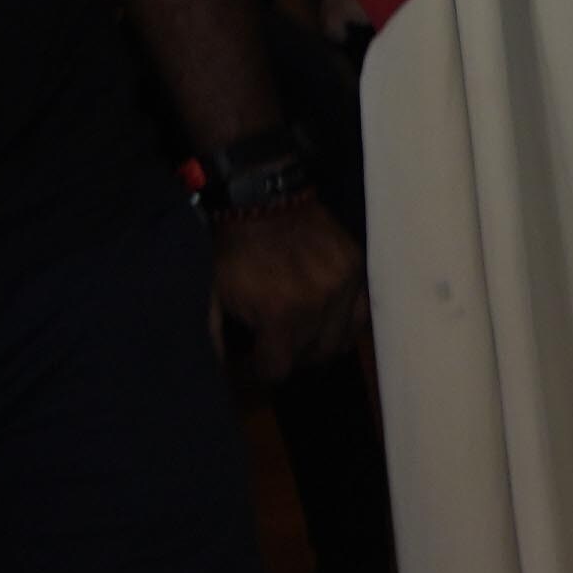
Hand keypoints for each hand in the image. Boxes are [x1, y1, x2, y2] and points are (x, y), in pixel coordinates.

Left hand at [212, 194, 367, 383]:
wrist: (262, 199)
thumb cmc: (233, 251)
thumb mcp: (213, 294)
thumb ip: (215, 336)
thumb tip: (221, 373)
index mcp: (279, 313)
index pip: (279, 369)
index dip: (263, 367)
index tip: (256, 358)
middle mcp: (317, 304)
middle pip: (311, 357)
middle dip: (291, 355)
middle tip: (278, 341)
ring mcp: (342, 285)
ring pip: (339, 341)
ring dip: (319, 343)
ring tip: (303, 331)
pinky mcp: (356, 269)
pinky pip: (360, 314)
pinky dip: (344, 323)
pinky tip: (327, 317)